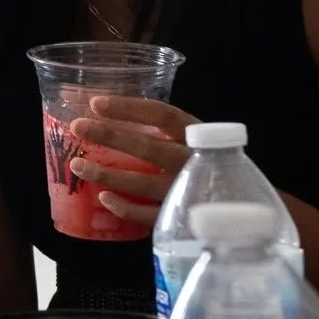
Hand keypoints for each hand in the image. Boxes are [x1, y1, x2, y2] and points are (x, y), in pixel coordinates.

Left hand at [68, 96, 199, 226]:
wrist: (240, 200)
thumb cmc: (199, 158)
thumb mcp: (183, 136)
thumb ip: (148, 123)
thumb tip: (85, 101)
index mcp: (195, 134)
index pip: (161, 114)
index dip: (128, 108)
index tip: (94, 103)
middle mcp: (193, 161)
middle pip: (149, 147)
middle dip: (111, 136)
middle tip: (78, 127)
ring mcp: (188, 191)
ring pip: (144, 184)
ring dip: (108, 174)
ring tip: (78, 165)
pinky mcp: (183, 217)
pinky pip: (150, 215)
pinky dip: (126, 208)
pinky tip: (103, 198)